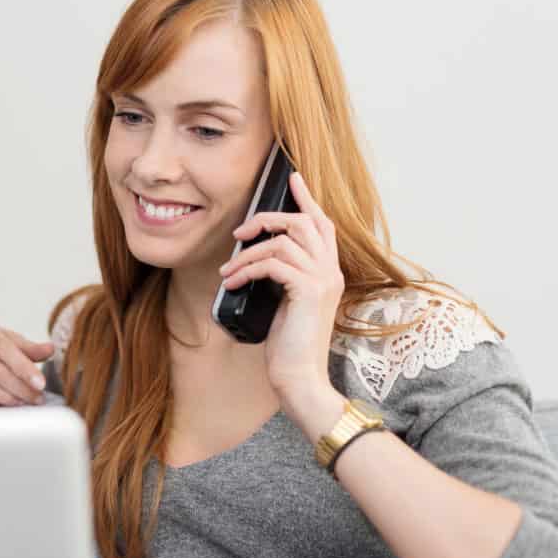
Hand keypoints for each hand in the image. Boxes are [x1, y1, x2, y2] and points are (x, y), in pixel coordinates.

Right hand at [0, 319, 52, 406]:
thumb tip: (50, 349)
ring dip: (4, 397)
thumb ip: (28, 347)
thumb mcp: (6, 338)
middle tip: (36, 398)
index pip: (5, 349)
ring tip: (22, 403)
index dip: (23, 367)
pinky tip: (1, 405)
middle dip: (19, 387)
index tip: (40, 383)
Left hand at [218, 172, 344, 433]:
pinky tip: (231, 282)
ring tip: (227, 272)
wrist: (300, 379)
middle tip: (239, 232)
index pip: (323, 225)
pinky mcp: (308, 291)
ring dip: (247, 253)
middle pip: (304, 222)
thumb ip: (281, 279)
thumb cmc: (288, 347)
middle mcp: (331, 271)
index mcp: (328, 273)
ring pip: (283, 241)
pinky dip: (246, 269)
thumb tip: (256, 259)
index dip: (307, 199)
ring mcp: (322, 280)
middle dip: (268, 219)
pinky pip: (272, 263)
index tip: (293, 178)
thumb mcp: (285, 304)